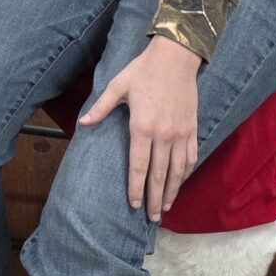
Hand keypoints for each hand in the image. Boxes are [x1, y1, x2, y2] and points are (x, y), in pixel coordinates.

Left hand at [78, 37, 202, 219]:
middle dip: (155, 199)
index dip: (135, 188)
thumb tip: (82, 124)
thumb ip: (100, 108)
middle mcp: (163, 134)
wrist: (176, 57)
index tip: (134, 205)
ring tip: (166, 208)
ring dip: (172, 191)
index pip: (138, 166)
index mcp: (142, 127)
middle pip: (159, 175)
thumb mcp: (117, 86)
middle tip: (153, 218)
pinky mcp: (193, 129)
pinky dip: (186, 174)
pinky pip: (190, 157)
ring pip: (177, 170)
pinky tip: (180, 183)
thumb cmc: (143, 71)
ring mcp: (180, 133)